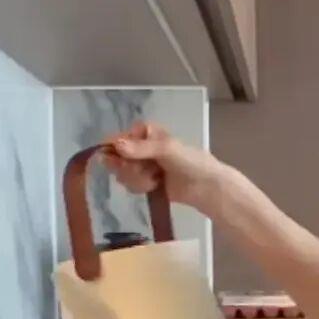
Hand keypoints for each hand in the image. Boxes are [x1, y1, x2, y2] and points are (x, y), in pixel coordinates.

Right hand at [101, 121, 226, 215]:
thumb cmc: (189, 161)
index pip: (116, 139)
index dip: (115, 152)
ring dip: (138, 180)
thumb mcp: (166, 149)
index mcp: (144, 131)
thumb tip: (117, 145)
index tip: (124, 162)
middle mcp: (138, 146)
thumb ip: (141, 148)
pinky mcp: (142, 180)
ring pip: (121, 174)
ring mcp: (140, 164)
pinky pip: (129, 185)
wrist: (204, 186)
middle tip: (147, 171)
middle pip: (115, 159)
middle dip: (130, 169)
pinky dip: (141, 187)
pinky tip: (155, 186)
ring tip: (156, 179)